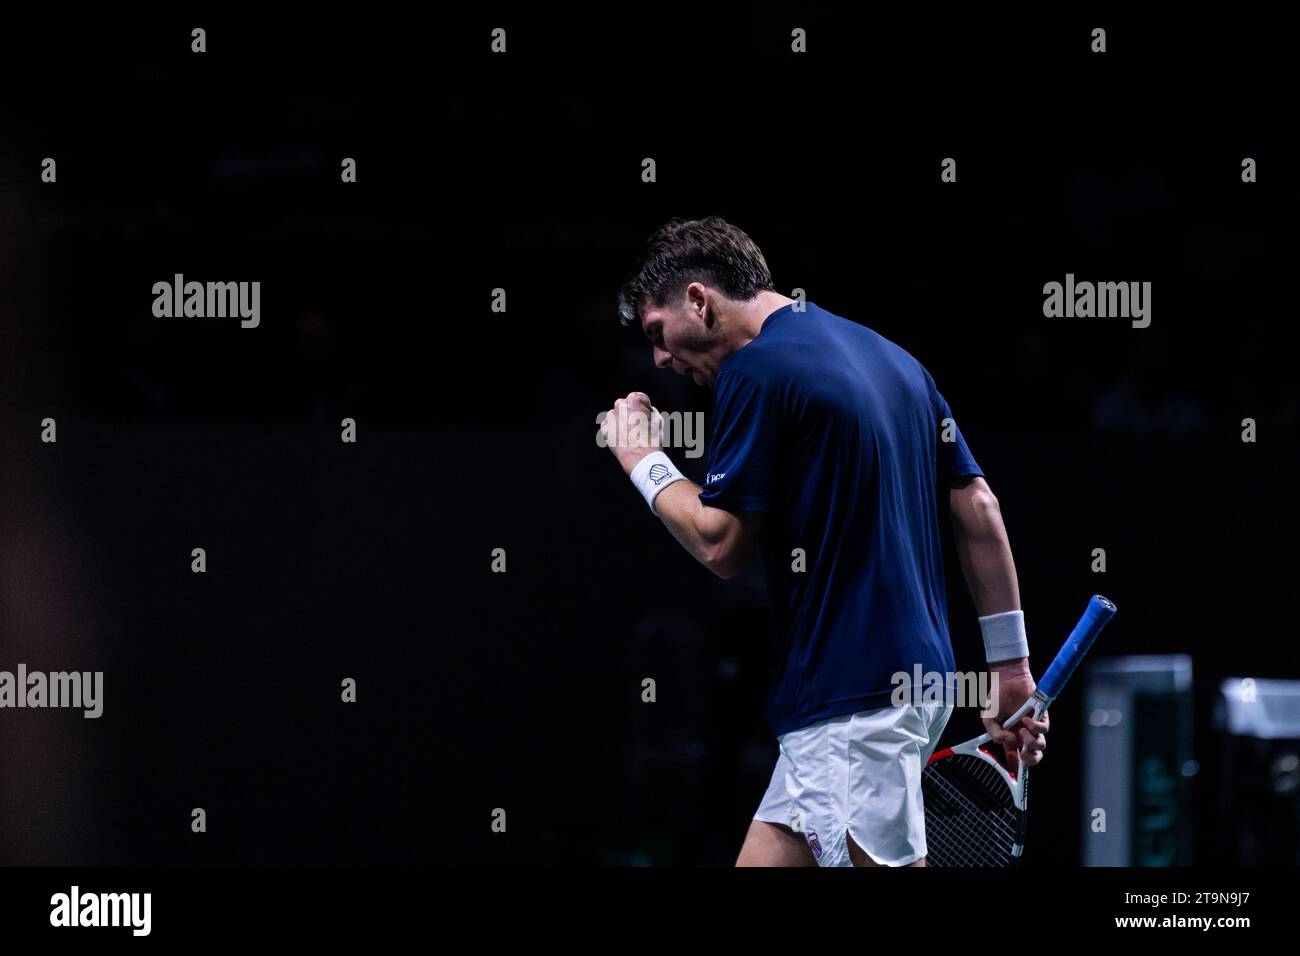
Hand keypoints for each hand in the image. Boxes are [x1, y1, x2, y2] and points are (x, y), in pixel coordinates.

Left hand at [598, 391, 663, 474]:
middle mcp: (620, 406)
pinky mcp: (605, 430)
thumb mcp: (658, 420)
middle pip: (624, 405)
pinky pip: (607, 426)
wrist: (642, 458)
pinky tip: (621, 438)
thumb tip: (644, 410)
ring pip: (614, 415)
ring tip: (629, 433)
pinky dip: (612, 430)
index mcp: (634, 400)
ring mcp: (611, 418)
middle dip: (629, 413)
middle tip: (636, 425)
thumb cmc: (652, 439)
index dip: (644, 407)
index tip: (646, 415)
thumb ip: (649, 410)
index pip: (638, 398)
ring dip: (620, 421)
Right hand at [980, 658, 1049, 776]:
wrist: (1006, 680)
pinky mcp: (1041, 716)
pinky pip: (1044, 729)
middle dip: (1031, 760)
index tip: (1015, 769)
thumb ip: (995, 734)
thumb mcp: (988, 719)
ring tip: (1022, 731)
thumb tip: (1010, 741)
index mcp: (1010, 737)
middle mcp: (1023, 734)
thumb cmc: (996, 697)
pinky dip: (1035, 727)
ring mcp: (1033, 726)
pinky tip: (1026, 720)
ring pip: (1041, 745)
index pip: (1017, 757)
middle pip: (1034, 756)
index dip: (1017, 766)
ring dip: (1031, 742)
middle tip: (1024, 754)